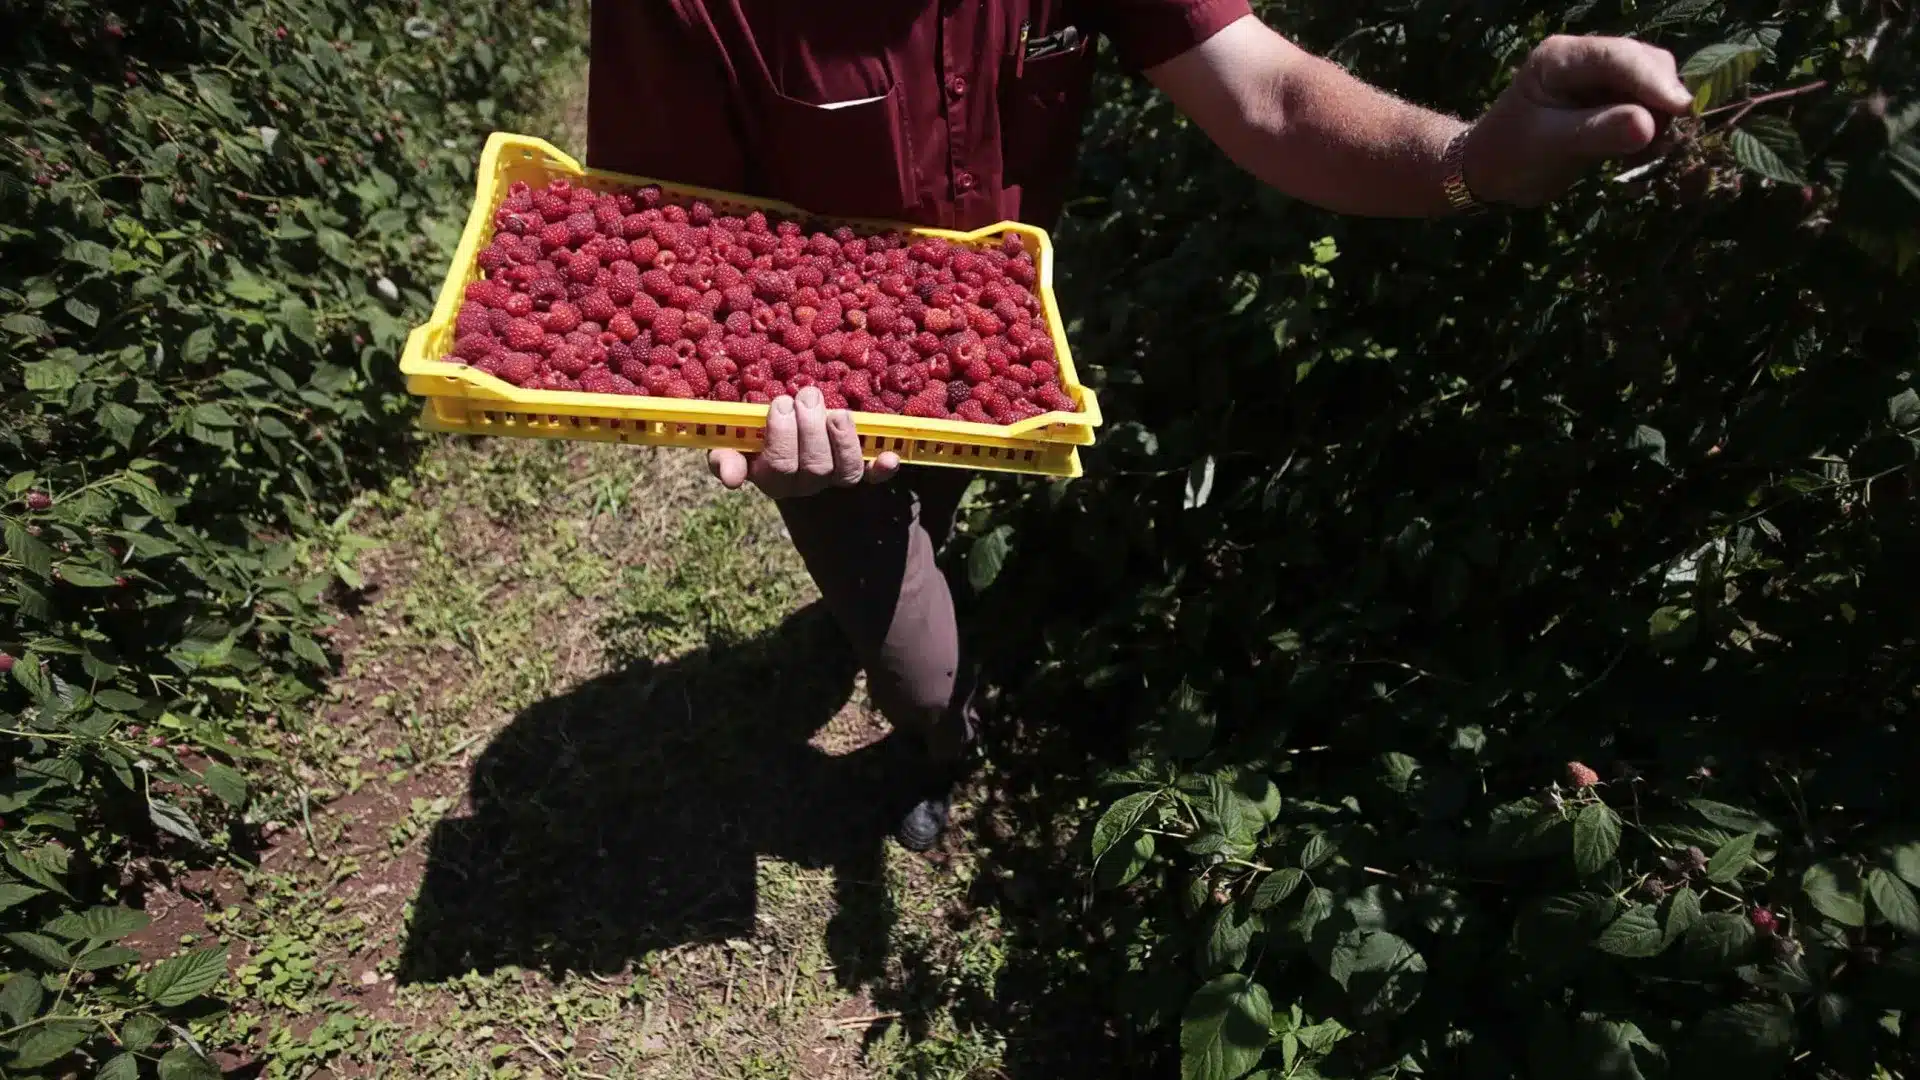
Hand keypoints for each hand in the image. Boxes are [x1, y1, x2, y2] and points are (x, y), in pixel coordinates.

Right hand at [707, 387, 900, 497]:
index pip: (779, 468)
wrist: (777, 428)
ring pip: (845, 472)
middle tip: (807, 396)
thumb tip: (730, 478)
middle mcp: (804, 483)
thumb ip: (724, 455)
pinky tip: (890, 457)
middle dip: (812, 429)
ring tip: (836, 412)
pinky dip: (882, 469)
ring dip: (843, 440)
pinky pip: (871, 476)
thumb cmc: (750, 431)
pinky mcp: (857, 468)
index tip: (780, 403)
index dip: (782, 437)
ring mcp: (832, 476)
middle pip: (815, 467)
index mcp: (770, 476)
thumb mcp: (731, 439)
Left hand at [1464, 34, 1695, 207]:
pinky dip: (1655, 126)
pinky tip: (1641, 151)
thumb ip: (1596, 132)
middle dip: (1662, 98)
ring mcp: (1601, 76)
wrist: (1492, 171)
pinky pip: (1649, 104)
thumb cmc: (1509, 155)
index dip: (1653, 82)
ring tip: (1646, 152)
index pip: (1618, 57)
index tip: (1682, 109)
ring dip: (1662, 114)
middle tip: (1664, 142)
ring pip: (1654, 83)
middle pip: (1646, 63)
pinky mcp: (1612, 98)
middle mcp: (1585, 57)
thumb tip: (1649, 125)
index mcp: (1561, 57)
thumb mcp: (1548, 146)